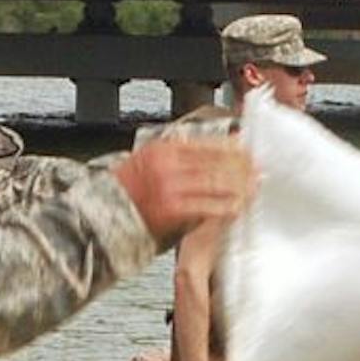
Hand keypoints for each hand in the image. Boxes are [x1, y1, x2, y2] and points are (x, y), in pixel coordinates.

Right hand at [115, 137, 254, 245]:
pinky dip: (227, 206)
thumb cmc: (126, 197)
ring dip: (240, 186)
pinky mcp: (173, 208)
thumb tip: (216, 159)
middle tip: (259, 171)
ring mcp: (170, 185)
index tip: (249, 151)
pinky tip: (237, 207)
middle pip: (218, 160)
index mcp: (164, 147)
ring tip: (254, 188)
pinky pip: (209, 206)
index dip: (234, 146)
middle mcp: (168, 162)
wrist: (100, 218)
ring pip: (217, 181)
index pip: (209, 142)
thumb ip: (180, 160)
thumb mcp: (150, 163)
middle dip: (243, 166)